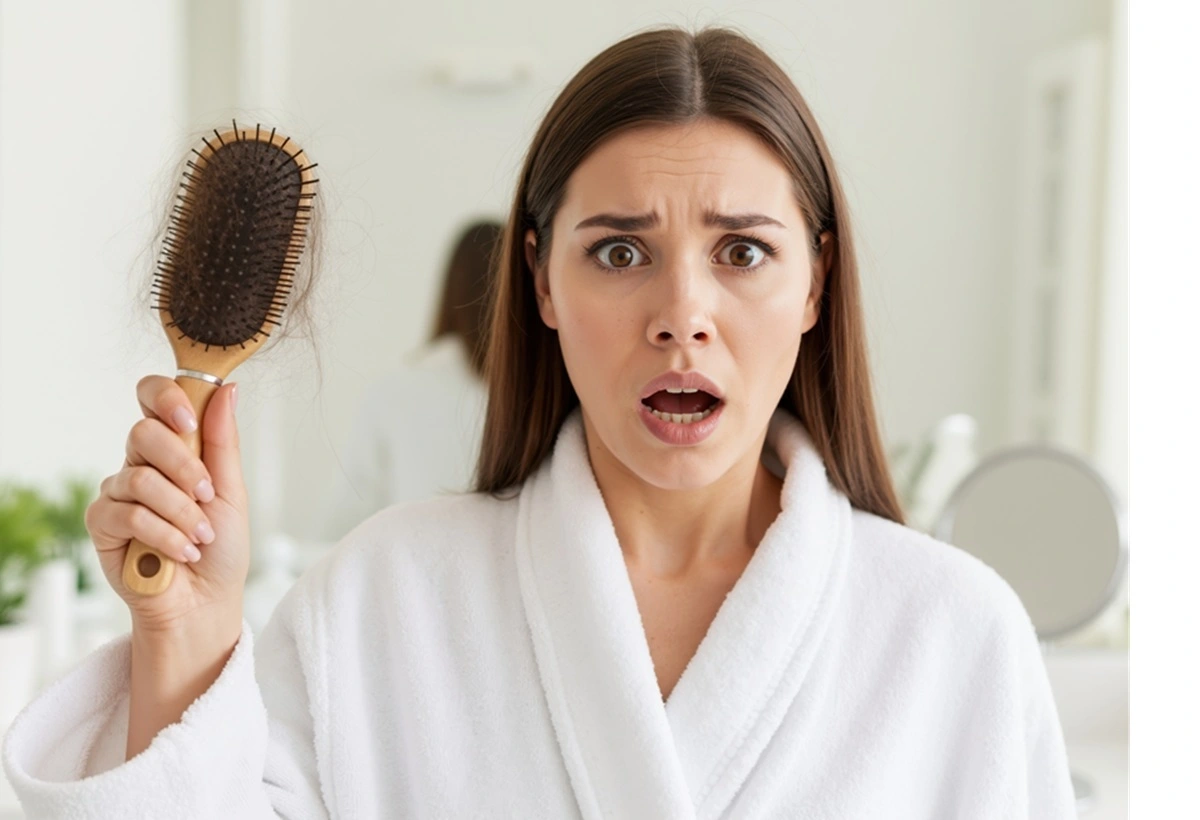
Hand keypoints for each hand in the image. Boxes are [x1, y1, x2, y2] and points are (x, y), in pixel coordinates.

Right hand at [85, 375, 248, 636]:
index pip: (152, 398)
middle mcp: (141, 464)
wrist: (206, 600)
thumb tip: (227, 389)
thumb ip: (222, 440)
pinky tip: (182, 551)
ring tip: (201, 536)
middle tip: (206, 494)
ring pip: (140, 479)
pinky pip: (128, 515)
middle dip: (183, 466)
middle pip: (143, 433)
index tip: (188, 419)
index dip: (165, 396)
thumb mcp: (231, 489)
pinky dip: (164, 534)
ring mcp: (118, 493)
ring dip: (181, 511)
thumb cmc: (221, 546)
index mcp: (173, 447)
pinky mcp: (102, 524)